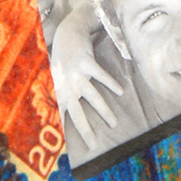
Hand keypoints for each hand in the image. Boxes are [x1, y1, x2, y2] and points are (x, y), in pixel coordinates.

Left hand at [49, 8, 124, 147]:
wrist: (67, 33)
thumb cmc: (65, 57)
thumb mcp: (60, 76)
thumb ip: (66, 92)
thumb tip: (69, 109)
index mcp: (62, 91)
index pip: (63, 116)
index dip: (66, 131)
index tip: (72, 147)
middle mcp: (68, 85)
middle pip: (78, 113)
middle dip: (86, 130)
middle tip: (94, 145)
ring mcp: (77, 74)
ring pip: (92, 97)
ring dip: (103, 111)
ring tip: (113, 123)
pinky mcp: (86, 62)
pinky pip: (101, 76)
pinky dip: (111, 84)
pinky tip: (120, 92)